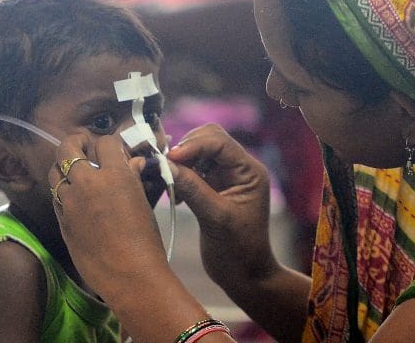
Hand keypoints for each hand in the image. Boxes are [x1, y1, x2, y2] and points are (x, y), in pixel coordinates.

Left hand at [48, 133, 167, 302]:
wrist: (129, 274)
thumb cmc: (145, 239)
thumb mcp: (143, 203)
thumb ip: (132, 178)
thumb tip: (133, 162)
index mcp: (115, 174)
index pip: (105, 142)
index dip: (111, 144)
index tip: (115, 151)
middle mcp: (88, 181)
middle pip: (69, 146)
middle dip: (77, 142)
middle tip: (86, 147)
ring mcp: (70, 200)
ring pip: (55, 170)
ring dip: (65, 166)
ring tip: (77, 172)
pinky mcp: (61, 219)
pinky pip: (55, 194)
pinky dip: (63, 189)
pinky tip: (75, 196)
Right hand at [167, 124, 277, 290]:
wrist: (243, 275)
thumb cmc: (238, 250)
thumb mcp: (215, 219)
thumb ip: (193, 189)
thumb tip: (166, 164)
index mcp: (249, 171)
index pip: (220, 142)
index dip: (193, 145)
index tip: (170, 158)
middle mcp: (239, 168)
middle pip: (208, 139)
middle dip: (185, 149)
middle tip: (166, 167)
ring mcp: (225, 176)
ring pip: (198, 152)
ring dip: (181, 162)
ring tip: (169, 182)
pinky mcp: (212, 186)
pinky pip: (192, 169)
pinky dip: (180, 175)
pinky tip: (175, 195)